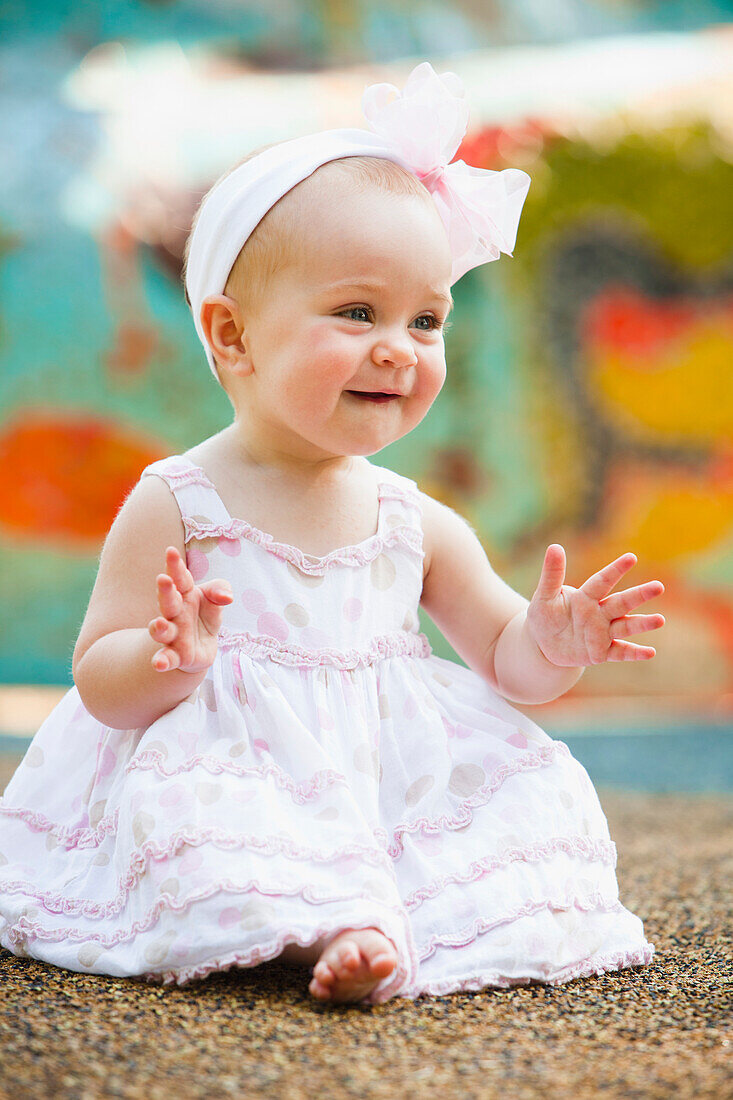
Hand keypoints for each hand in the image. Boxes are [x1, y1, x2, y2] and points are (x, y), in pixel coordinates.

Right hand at [148, 546, 233, 672]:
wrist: (202, 646)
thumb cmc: (205, 616)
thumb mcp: (215, 600)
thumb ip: (220, 591)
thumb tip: (226, 597)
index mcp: (184, 595)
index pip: (180, 578)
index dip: (175, 566)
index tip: (171, 551)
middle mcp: (175, 614)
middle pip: (168, 601)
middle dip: (165, 591)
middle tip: (163, 579)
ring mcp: (173, 635)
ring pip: (162, 630)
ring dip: (158, 628)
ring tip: (159, 624)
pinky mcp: (176, 656)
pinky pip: (166, 658)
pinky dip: (162, 660)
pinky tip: (158, 663)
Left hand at [526, 544, 664, 666]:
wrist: (543, 645)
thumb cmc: (545, 616)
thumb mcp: (543, 596)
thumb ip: (551, 574)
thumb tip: (555, 546)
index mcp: (585, 597)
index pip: (602, 582)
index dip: (615, 570)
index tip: (631, 558)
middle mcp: (599, 613)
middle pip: (621, 603)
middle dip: (639, 595)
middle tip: (659, 586)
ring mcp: (602, 633)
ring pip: (625, 626)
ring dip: (642, 623)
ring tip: (660, 620)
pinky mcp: (601, 653)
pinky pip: (620, 652)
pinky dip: (634, 653)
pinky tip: (650, 653)